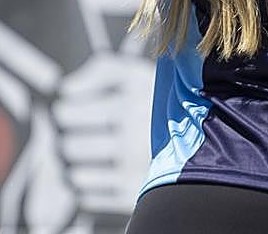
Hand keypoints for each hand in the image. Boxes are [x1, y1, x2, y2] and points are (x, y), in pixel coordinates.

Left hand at [52, 51, 155, 213]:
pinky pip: (86, 196)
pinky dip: (84, 185)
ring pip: (73, 173)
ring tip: (85, 152)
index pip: (66, 112)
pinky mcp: (132, 195)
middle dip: (64, 139)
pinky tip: (97, 171)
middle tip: (73, 132)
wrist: (205, 135)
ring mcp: (133, 169)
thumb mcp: (136, 71)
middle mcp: (132, 137)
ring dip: (71, 164)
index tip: (67, 108)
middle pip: (67, 145)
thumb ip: (100, 70)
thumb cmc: (159, 99)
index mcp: (130, 102)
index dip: (62, 111)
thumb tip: (65, 88)